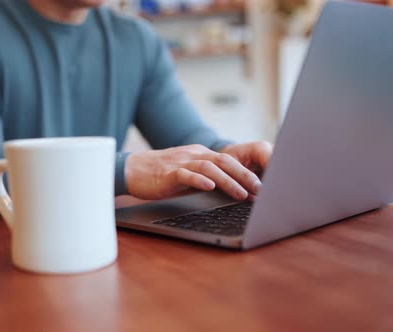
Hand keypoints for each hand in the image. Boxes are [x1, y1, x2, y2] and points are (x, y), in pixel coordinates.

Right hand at [125, 142, 271, 200]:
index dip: (246, 173)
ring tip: (241, 194)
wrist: (132, 169)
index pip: (228, 161)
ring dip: (228, 181)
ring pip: (209, 167)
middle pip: (224, 161)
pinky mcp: (168, 172)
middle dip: (244, 176)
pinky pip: (186, 174)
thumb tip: (227, 190)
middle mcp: (193, 155)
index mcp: (199, 154)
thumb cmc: (159, 175)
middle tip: (259, 190)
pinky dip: (199, 180)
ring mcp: (180, 162)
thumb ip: (204, 177)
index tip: (261, 187)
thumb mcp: (187, 174)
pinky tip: (209, 187)